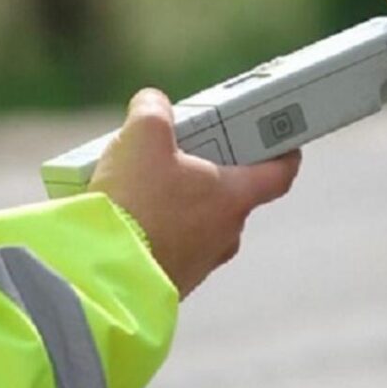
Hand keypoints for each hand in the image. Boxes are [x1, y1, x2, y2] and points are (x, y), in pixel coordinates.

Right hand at [88, 88, 300, 297]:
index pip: (279, 174)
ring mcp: (200, 262)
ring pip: (199, 222)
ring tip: (142, 185)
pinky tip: (126, 218)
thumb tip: (153, 105)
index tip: (282, 141)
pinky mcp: (171, 282)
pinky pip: (172, 246)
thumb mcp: (143, 136)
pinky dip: (157, 230)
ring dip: (179, 203)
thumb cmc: (135, 203)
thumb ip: (154, 110)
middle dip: (210, 172)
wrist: (102, 274)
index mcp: (234, 197)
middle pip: (230, 195)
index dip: (284, 154)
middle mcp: (226, 233)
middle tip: (183, 151)